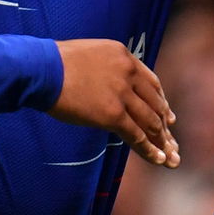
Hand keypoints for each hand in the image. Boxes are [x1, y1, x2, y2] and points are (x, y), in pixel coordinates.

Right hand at [50, 40, 178, 167]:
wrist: (42, 68)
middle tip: (171, 140)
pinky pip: (137, 135)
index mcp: (124, 56)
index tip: (168, 116)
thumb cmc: (54, 63)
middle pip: (155, 103)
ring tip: (170, 155)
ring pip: (150, 121)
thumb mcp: (88, 55)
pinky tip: (159, 159)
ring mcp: (123, 94)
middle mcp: (129, 73)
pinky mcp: (113, 114)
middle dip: (165, 125)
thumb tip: (106, 85)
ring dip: (162, 140)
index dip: (161, 102)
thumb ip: (105, 68)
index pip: (151, 82)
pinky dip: (150, 149)